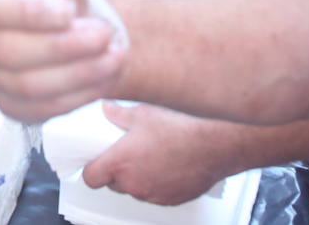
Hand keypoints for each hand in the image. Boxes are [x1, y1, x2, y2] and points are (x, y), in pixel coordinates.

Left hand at [82, 104, 231, 204]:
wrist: (217, 142)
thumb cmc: (182, 127)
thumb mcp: (143, 113)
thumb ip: (119, 114)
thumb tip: (107, 109)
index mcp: (120, 163)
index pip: (91, 178)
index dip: (91, 169)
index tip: (95, 160)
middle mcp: (135, 183)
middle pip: (113, 184)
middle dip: (116, 171)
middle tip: (126, 152)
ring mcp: (154, 194)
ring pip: (136, 190)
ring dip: (138, 178)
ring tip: (150, 156)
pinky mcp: (173, 199)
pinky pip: (157, 194)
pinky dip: (157, 183)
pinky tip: (167, 165)